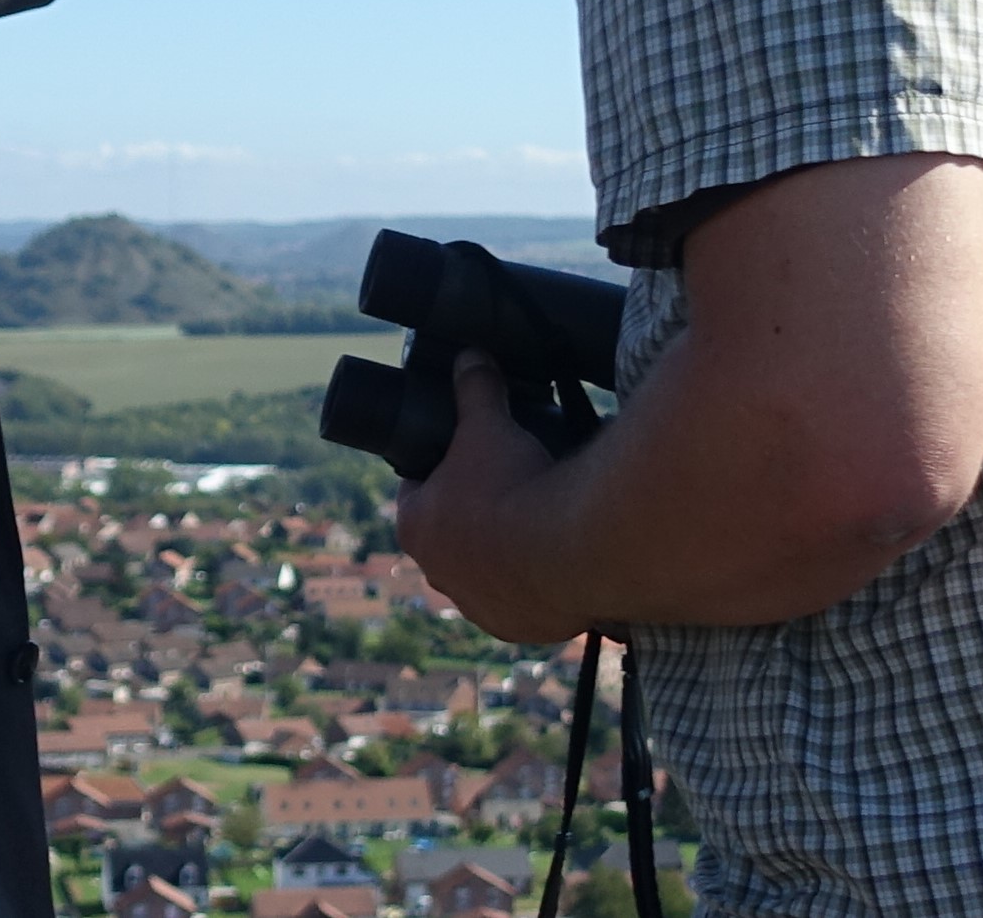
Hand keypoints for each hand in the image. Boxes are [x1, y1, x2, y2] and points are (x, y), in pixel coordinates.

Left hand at [390, 351, 593, 644]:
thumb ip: (476, 389)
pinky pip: (521, 605)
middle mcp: (437, 574)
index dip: (437, 473)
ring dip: (502, 557)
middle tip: (508, 488)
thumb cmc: (514, 486)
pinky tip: (554, 565)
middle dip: (472, 516)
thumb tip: (470, 354)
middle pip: (448, 538)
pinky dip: (535, 587)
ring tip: (536, 525)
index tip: (462, 460)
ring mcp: (477, 607)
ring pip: (484, 575)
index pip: (416, 493)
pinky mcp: (517, 627)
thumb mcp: (490, 427)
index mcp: (415, 525)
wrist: (567, 552)